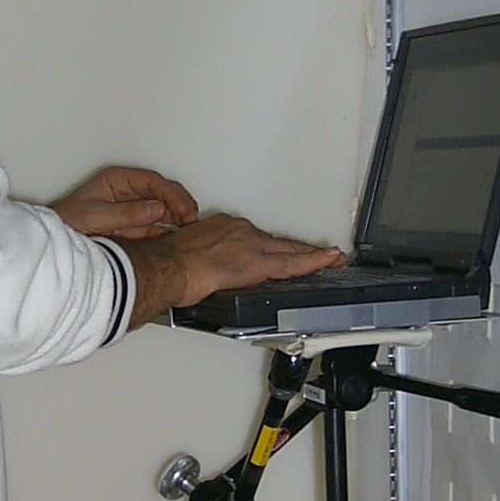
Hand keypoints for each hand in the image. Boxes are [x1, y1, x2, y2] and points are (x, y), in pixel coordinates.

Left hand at [51, 165, 198, 239]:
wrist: (53, 242)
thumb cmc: (66, 222)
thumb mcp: (95, 216)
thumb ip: (127, 213)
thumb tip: (156, 209)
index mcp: (118, 181)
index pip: (153, 182)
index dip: (172, 194)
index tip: (183, 208)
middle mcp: (126, 192)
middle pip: (162, 192)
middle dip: (179, 203)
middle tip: (191, 219)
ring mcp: (130, 209)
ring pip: (162, 208)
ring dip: (177, 217)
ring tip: (188, 229)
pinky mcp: (131, 226)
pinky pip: (155, 225)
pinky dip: (167, 231)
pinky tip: (176, 238)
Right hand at [120, 214, 346, 328]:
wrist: (168, 267)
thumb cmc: (169, 264)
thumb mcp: (185, 254)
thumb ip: (203, 261)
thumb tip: (203, 272)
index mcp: (221, 228)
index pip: (254, 238)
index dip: (270, 245)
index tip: (273, 249)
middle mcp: (239, 231)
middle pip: (278, 241)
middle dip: (299, 247)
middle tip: (323, 251)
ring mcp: (251, 245)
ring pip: (289, 250)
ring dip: (311, 256)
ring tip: (331, 258)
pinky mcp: (257, 263)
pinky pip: (293, 263)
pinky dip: (314, 261)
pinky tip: (328, 260)